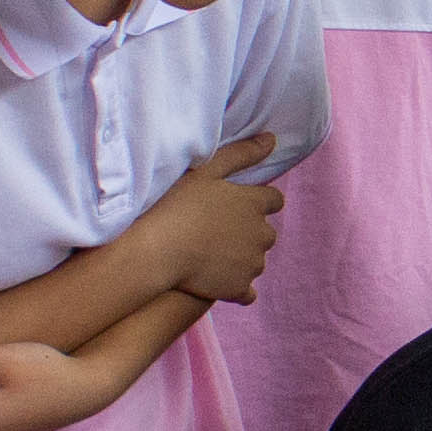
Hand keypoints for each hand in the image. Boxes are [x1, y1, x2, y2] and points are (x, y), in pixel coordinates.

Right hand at [140, 130, 286, 304]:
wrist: (157, 251)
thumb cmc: (177, 205)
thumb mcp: (207, 170)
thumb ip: (242, 154)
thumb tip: (272, 139)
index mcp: (256, 203)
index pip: (274, 200)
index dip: (257, 202)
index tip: (235, 205)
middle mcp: (262, 234)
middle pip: (266, 232)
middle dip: (249, 231)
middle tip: (216, 231)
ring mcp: (252, 264)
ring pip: (255, 260)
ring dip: (241, 257)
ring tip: (208, 254)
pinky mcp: (240, 288)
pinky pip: (247, 291)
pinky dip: (237, 286)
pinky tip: (217, 280)